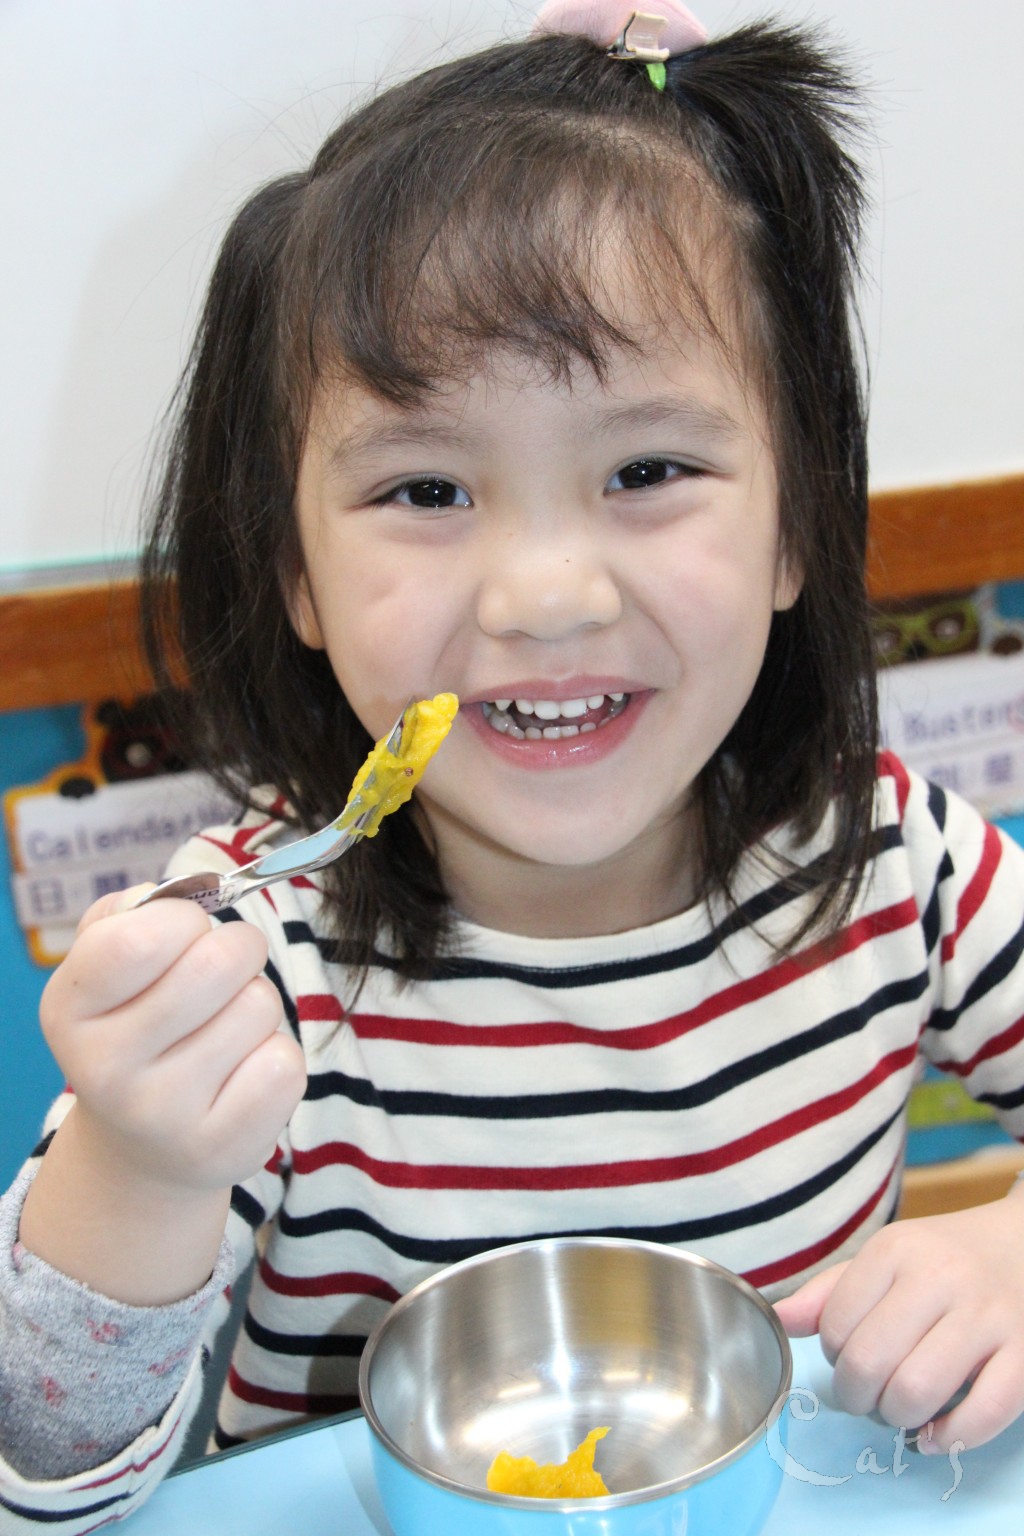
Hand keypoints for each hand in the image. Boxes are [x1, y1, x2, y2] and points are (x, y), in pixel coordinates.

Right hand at [38, 886, 305, 1193]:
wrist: (143, 1148)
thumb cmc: (137, 1029)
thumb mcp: (106, 970)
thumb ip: (133, 913)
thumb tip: (186, 892)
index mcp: (68, 1009)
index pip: (143, 936)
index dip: (185, 919)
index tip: (183, 934)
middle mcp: (105, 1069)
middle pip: (219, 962)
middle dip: (238, 950)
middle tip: (221, 975)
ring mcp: (162, 1116)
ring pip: (258, 1006)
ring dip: (255, 1005)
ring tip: (221, 1034)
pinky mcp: (221, 1148)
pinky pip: (284, 1063)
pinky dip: (275, 1056)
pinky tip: (240, 1076)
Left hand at [774, 1189, 1023, 1452]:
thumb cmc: (944, 1258)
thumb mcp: (886, 1257)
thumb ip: (831, 1291)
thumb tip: (779, 1321)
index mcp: (896, 1251)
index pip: (836, 1325)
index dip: (834, 1357)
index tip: (850, 1358)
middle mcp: (941, 1278)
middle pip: (871, 1362)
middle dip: (858, 1397)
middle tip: (869, 1397)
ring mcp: (988, 1316)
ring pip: (919, 1389)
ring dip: (898, 1418)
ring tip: (900, 1410)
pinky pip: (985, 1412)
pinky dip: (952, 1437)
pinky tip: (936, 1434)